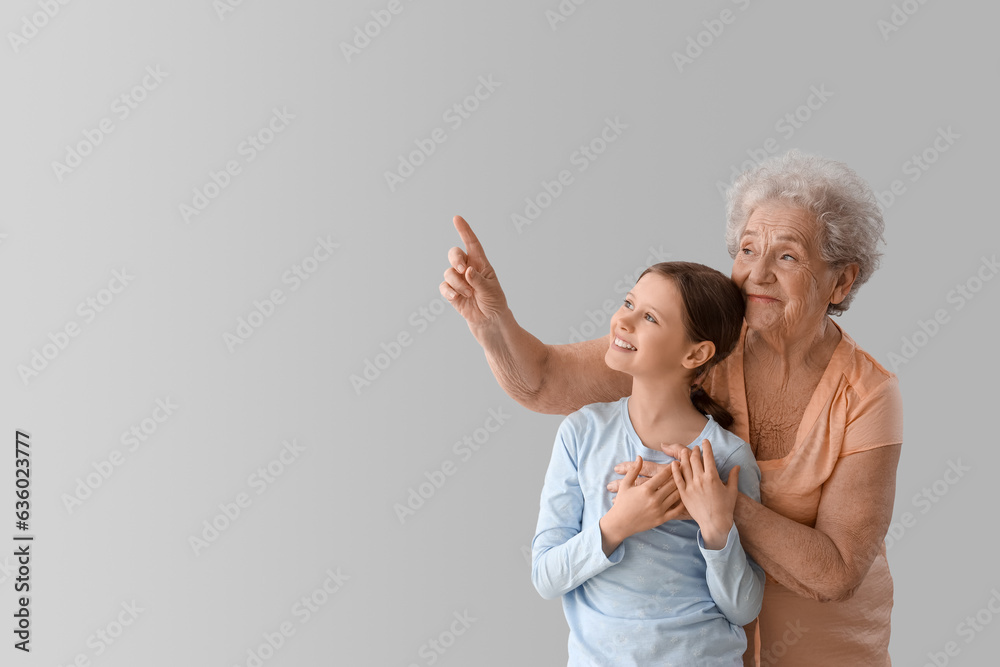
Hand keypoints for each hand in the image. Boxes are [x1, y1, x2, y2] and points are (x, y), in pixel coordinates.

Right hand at [439, 215, 508, 331]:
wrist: (489, 322)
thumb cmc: (494, 303)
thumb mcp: (490, 291)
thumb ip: (478, 280)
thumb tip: (467, 271)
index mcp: (481, 264)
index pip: (472, 243)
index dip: (464, 231)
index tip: (457, 218)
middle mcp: (468, 268)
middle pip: (454, 254)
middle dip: (455, 259)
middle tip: (462, 269)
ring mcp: (459, 280)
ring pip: (449, 272)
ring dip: (458, 283)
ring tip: (468, 294)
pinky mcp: (452, 292)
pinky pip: (444, 286)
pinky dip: (449, 291)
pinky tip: (456, 298)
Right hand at [600, 455, 683, 555]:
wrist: (620, 524)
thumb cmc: (622, 503)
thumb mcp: (626, 485)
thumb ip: (633, 470)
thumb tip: (639, 457)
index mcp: (646, 489)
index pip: (663, 475)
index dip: (671, 467)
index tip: (677, 463)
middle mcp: (654, 499)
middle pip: (673, 484)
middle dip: (680, 475)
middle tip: (686, 470)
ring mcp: (659, 509)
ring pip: (676, 495)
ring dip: (683, 487)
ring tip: (688, 481)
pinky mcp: (662, 519)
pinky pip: (676, 510)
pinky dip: (683, 503)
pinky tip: (686, 497)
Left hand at [671, 439, 739, 549]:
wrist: (715, 523)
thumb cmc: (725, 508)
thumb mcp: (732, 491)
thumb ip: (734, 477)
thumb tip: (737, 466)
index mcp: (713, 477)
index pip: (708, 457)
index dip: (706, 447)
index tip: (705, 442)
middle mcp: (700, 479)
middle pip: (695, 460)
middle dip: (695, 451)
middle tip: (696, 448)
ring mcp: (691, 486)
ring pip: (685, 467)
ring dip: (684, 457)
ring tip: (685, 451)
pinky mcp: (684, 494)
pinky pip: (677, 479)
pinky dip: (675, 470)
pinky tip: (674, 463)